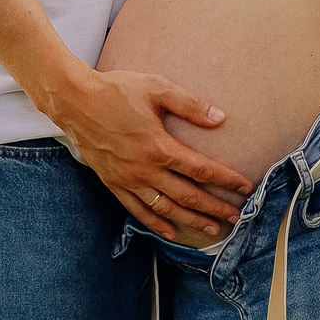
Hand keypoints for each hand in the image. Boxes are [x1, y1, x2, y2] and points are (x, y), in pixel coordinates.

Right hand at [52, 68, 253, 240]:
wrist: (74, 101)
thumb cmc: (117, 90)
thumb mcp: (156, 88)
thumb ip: (190, 104)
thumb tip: (220, 118)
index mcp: (159, 147)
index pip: (201, 169)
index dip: (226, 180)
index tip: (245, 187)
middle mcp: (144, 169)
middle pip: (187, 195)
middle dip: (214, 208)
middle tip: (234, 217)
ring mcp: (127, 179)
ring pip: (165, 208)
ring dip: (190, 221)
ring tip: (211, 229)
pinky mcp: (112, 183)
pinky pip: (137, 210)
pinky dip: (155, 223)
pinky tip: (170, 232)